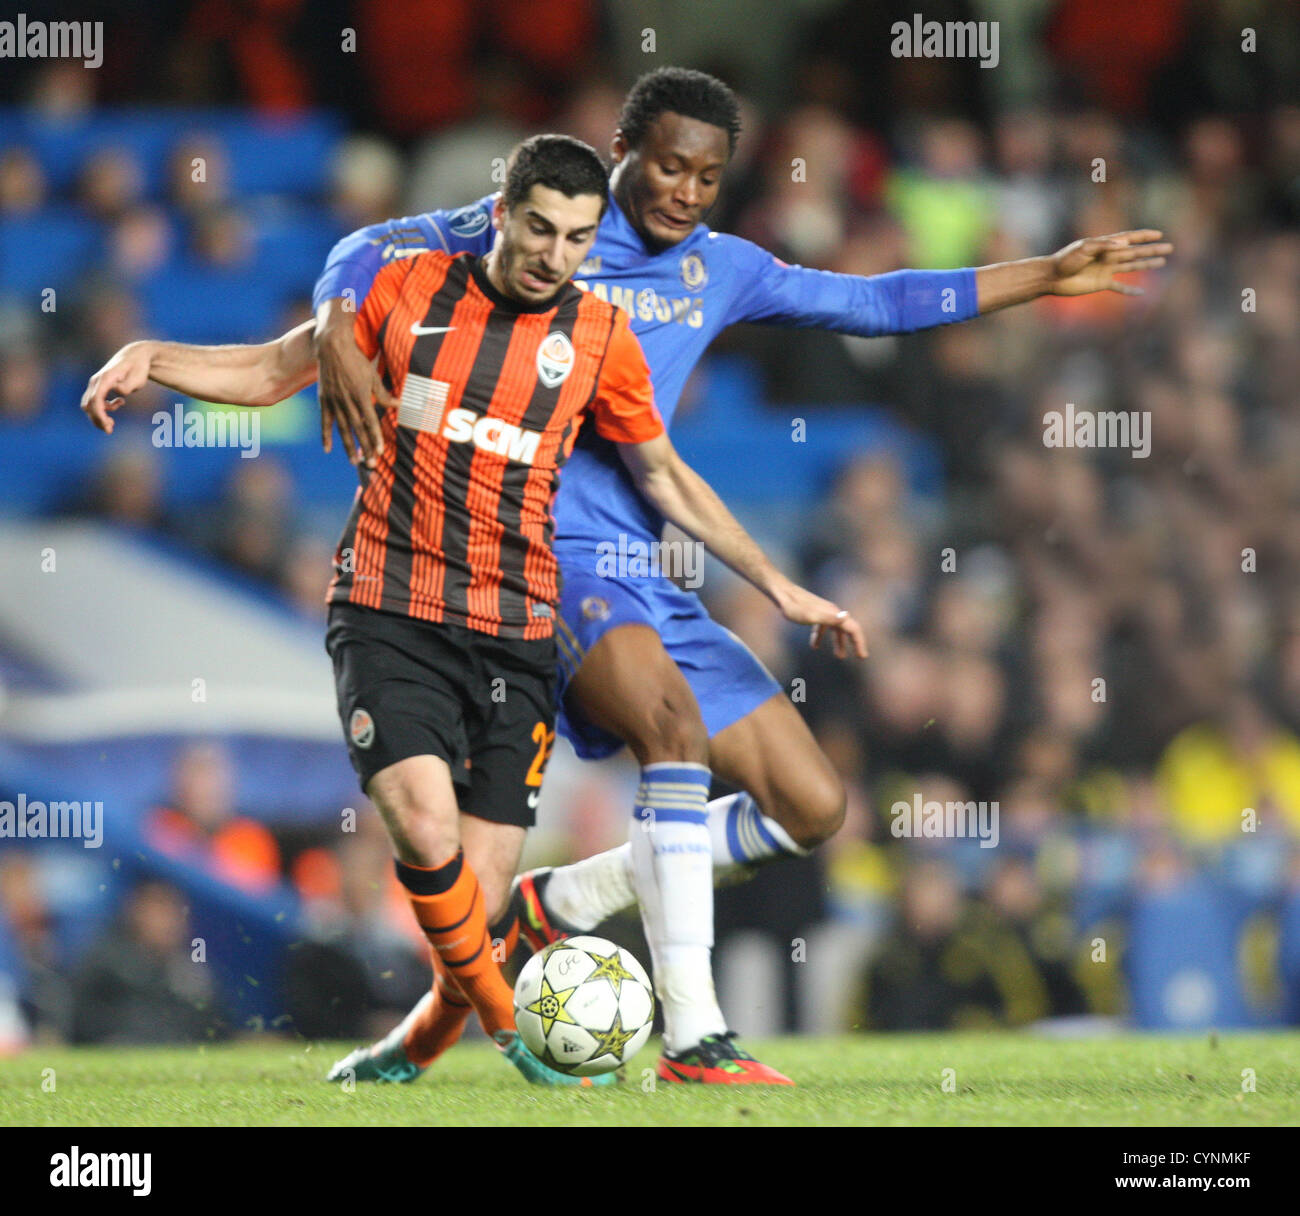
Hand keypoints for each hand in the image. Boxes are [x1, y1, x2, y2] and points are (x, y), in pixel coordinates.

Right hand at [80, 341, 153, 433]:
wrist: (136, 356)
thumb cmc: (139, 367)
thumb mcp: (138, 377)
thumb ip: (127, 386)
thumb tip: (117, 392)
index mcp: (105, 379)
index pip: (96, 400)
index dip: (99, 415)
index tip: (108, 426)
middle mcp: (96, 381)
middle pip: (88, 404)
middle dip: (97, 419)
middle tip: (110, 430)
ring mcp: (96, 383)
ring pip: (89, 404)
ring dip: (98, 416)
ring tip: (112, 424)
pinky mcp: (99, 386)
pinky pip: (94, 401)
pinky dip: (103, 408)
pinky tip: (119, 403)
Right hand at [316, 321, 396, 466]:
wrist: (331, 346)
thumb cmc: (356, 360)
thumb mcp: (372, 375)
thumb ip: (384, 394)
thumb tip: (400, 405)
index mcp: (361, 396)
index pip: (370, 422)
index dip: (376, 438)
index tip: (381, 452)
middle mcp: (347, 402)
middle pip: (358, 430)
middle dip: (365, 448)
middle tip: (371, 464)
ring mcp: (334, 402)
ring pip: (343, 429)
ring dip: (349, 447)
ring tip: (355, 462)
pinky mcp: (324, 400)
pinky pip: (325, 421)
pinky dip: (325, 436)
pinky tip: (328, 449)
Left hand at [774, 582, 866, 658]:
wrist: (780, 592)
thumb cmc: (793, 606)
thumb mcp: (810, 616)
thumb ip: (828, 618)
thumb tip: (847, 618)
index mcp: (834, 613)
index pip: (853, 629)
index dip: (860, 643)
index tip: (862, 657)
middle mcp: (832, 611)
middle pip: (848, 628)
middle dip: (855, 643)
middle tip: (860, 656)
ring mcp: (823, 611)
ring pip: (836, 629)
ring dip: (839, 642)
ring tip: (840, 656)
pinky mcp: (814, 612)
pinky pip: (822, 627)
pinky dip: (821, 637)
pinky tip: (814, 646)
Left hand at [1048, 230, 1172, 296]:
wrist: (1052, 277)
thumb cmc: (1065, 260)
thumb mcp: (1084, 248)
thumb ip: (1103, 245)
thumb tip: (1124, 244)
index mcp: (1106, 245)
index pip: (1129, 238)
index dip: (1144, 236)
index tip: (1159, 234)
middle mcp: (1109, 256)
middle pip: (1136, 252)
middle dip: (1152, 250)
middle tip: (1170, 248)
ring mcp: (1106, 270)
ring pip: (1132, 266)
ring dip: (1147, 264)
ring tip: (1162, 261)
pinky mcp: (1101, 284)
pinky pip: (1119, 287)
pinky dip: (1129, 290)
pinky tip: (1140, 293)